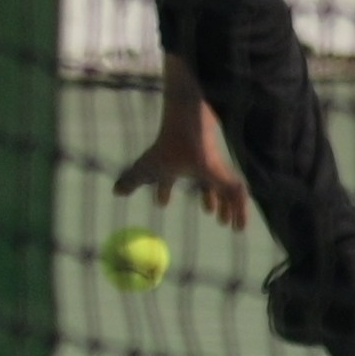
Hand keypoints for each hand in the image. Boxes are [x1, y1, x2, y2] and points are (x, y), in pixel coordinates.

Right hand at [113, 68, 247, 227]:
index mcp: (176, 166)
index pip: (170, 177)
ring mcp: (214, 171)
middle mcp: (197, 168)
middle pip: (203, 184)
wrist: (188, 129)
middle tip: (207, 212)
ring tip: (223, 223)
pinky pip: (237, 197)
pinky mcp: (226, 175)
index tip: (161, 203)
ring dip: (227, 208)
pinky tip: (238, 226)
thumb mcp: (147, 168)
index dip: (164, 189)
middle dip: (208, 198)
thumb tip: (115, 192)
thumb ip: (133, 180)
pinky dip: (239, 212)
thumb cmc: (168, 148)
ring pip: (224, 192)